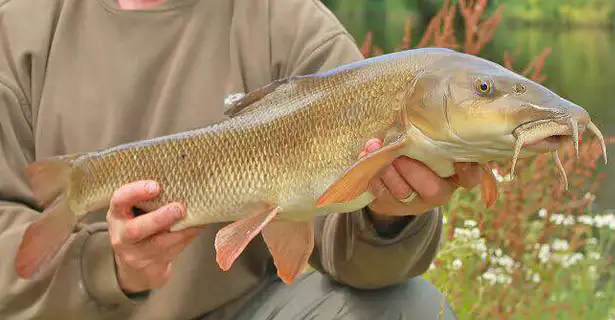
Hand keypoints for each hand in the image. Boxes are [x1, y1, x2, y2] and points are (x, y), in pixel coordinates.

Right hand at [106, 180, 201, 293]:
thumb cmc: (140, 226)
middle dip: (159, 218)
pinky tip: (198, 227)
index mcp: (117, 214)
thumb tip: (183, 180)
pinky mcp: (151, 265)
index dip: (135, 192)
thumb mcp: (136, 211)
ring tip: (195, 219)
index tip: (155, 186)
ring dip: (180, 231)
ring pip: (158, 245)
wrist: (136, 265)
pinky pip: (172, 251)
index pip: (119, 200)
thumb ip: (151, 199)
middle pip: (135, 230)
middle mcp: (122, 235)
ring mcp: (135, 253)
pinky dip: (187, 238)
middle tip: (178, 208)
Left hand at [358, 138, 480, 218]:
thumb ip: (428, 136)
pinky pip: (381, 193)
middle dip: (413, 169)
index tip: (461, 160)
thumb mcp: (429, 146)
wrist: (393, 183)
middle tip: (400, 153)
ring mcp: (415, 203)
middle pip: (433, 189)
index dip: (468, 171)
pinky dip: (372, 174)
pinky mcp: (392, 206)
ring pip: (403, 192)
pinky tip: (365, 156)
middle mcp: (439, 193)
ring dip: (388, 169)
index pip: (469, 178)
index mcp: (454, 176)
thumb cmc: (418, 154)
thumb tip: (414, 111)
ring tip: (376, 147)